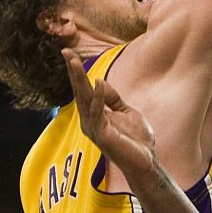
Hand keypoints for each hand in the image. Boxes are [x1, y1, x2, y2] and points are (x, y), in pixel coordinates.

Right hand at [63, 48, 157, 178]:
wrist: (146, 160)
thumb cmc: (135, 139)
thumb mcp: (125, 111)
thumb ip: (112, 98)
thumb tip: (98, 81)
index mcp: (94, 114)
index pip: (83, 89)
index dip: (77, 71)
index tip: (70, 53)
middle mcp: (89, 120)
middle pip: (79, 91)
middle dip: (73, 71)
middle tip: (65, 51)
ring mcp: (94, 128)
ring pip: (84, 99)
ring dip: (79, 79)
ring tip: (74, 61)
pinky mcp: (102, 134)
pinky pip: (97, 112)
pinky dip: (97, 97)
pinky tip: (97, 82)